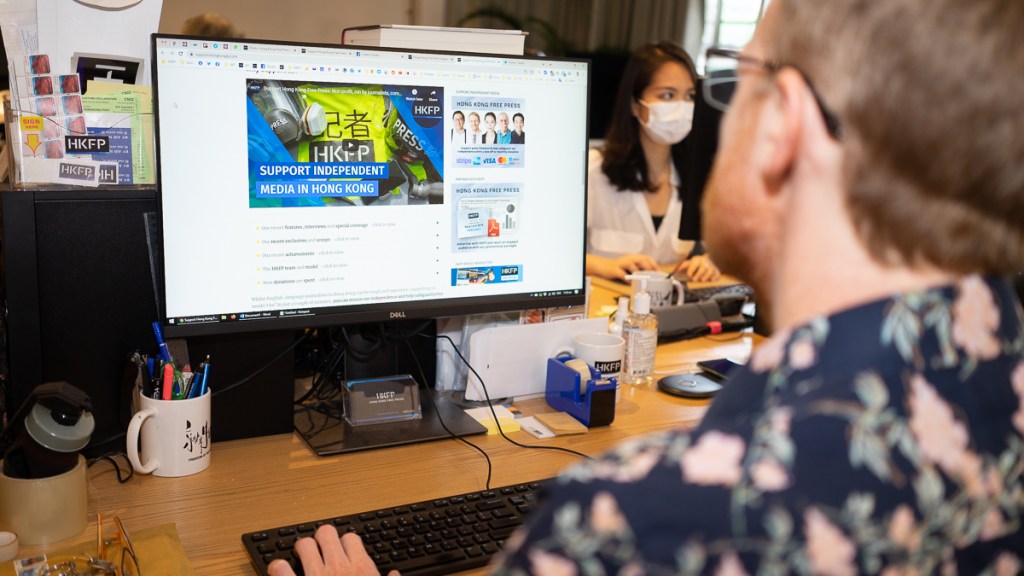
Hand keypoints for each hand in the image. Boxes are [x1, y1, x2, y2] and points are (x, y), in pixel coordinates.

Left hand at [267, 526, 396, 575]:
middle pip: (327, 533)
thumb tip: (395, 575)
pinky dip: (278, 568)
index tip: (344, 549)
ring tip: (301, 555)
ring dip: (302, 548)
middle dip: (323, 538)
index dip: (347, 542)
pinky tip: (279, 570)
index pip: (351, 538)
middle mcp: (338, 568)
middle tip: (320, 547)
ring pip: (304, 544)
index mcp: (361, 570)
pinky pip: (281, 570)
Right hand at [586, 253, 659, 280]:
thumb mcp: (630, 266)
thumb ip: (639, 269)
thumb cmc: (618, 268)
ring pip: (631, 265)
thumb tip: (651, 278)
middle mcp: (628, 259)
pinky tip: (629, 282)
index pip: (646, 258)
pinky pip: (621, 273)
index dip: (654, 264)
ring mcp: (621, 264)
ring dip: (637, 272)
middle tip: (653, 276)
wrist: (603, 266)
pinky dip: (626, 278)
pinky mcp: (614, 270)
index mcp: (633, 257)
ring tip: (642, 279)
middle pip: (641, 260)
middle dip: (648, 268)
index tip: (659, 273)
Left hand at [675, 254, 720, 282]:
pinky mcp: (716, 271)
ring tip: (701, 279)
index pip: (694, 265)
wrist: (707, 260)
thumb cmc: (696, 264)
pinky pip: (716, 275)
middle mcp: (705, 262)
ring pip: (710, 272)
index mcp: (697, 260)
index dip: (690, 271)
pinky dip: (714, 278)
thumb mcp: (689, 263)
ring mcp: (711, 267)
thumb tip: (676, 272)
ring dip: (705, 277)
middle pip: (702, 269)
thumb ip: (683, 267)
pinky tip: (710, 280)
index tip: (688, 275)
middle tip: (694, 280)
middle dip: (697, 275)